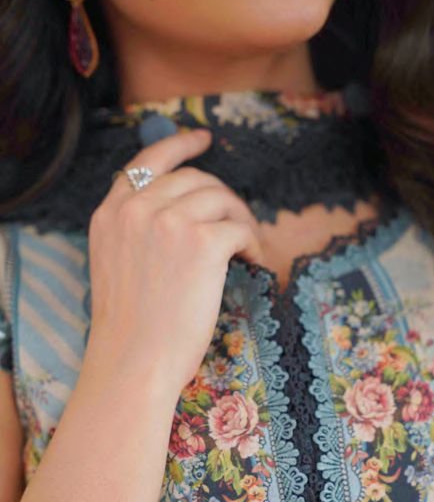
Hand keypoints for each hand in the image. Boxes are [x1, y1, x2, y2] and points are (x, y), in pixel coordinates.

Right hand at [85, 129, 263, 393]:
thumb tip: (183, 211)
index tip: (202, 140)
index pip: (148, 161)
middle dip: (222, 197)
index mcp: (111, 213)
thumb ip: (135, 231)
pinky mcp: (202, 242)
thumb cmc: (130, 329)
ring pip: (221, 197)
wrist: (134, 361)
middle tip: (238, 223)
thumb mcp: (116, 266)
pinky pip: (239, 226)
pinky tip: (254, 261)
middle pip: (194, 178)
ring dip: (240, 220)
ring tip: (248, 248)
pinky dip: (254, 242)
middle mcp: (137, 208)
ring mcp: (169, 221)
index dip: (179, 146)